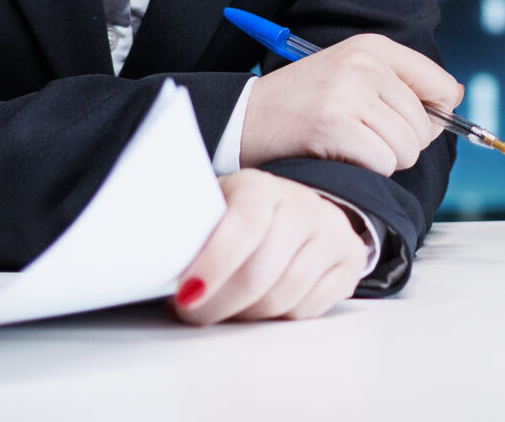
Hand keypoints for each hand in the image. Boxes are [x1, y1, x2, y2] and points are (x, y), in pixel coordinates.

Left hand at [173, 170, 366, 324]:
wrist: (295, 212)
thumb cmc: (241, 218)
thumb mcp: (214, 211)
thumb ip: (192, 233)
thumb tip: (156, 266)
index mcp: (260, 187)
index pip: (242, 226)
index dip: (213, 264)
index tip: (186, 294)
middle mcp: (302, 205)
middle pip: (260, 272)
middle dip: (218, 304)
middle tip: (193, 313)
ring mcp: (330, 232)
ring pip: (284, 296)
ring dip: (246, 315)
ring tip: (225, 309)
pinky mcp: (349, 262)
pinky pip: (309, 309)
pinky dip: (278, 317)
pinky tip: (260, 306)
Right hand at [238, 33, 462, 173]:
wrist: (243, 118)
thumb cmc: (303, 105)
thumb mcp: (352, 77)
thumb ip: (403, 85)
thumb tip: (455, 96)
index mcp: (373, 47)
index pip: (440, 84)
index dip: (435, 115)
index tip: (411, 125)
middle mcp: (364, 64)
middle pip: (425, 126)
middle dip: (401, 145)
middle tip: (362, 139)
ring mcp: (348, 92)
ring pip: (407, 149)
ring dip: (382, 160)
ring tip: (347, 146)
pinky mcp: (334, 125)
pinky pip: (382, 164)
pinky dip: (364, 171)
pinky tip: (336, 156)